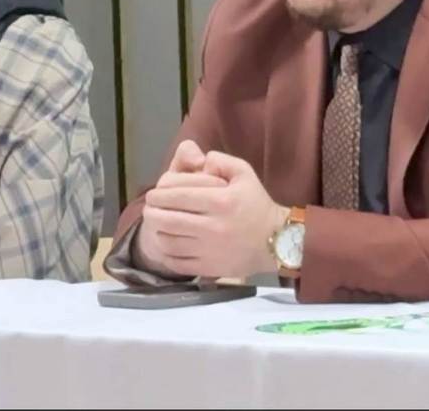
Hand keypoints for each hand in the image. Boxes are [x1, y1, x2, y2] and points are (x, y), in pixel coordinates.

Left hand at [142, 148, 288, 277]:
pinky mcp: (210, 268)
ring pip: (168, 241)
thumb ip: (219, 161)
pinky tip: (167, 244)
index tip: (153, 195)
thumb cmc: (257, 205)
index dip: (158, 194)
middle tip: (149, 209)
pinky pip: (176, 262)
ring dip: (157, 232)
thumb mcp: (244, 173)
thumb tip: (197, 159)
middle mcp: (214, 227)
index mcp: (220, 201)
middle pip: (166, 220)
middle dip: (151, 212)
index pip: (176, 196)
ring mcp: (211, 250)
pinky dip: (165, 253)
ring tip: (158, 225)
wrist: (279, 241)